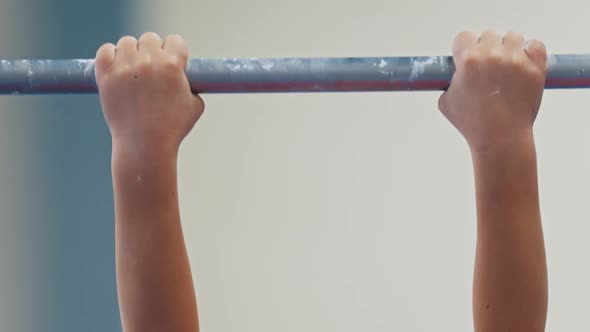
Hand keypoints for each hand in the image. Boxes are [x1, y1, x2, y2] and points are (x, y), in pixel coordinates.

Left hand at [95, 32, 203, 154]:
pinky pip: (105, 51)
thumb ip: (192, 86)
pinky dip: (110, 56)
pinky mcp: (106, 76)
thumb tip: (187, 79)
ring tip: (134, 70)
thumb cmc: (173, 128)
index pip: (175, 40)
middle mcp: (148, 62)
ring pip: (127, 42)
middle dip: (153, 51)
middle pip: (150, 38)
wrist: (145, 145)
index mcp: (172, 66)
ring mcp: (125, 68)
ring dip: (132, 52)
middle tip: (152, 68)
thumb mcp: (195, 106)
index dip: (175, 52)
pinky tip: (117, 67)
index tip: (173, 62)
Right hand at [438, 30, 546, 152]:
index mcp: (468, 61)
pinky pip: (536, 45)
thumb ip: (449, 82)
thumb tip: (454, 75)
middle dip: (486, 49)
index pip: (464, 37)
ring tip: (507, 66)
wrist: (500, 138)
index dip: (463, 48)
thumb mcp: (445, 102)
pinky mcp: (535, 68)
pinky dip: (531, 51)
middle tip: (487, 67)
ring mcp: (516, 61)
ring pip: (513, 37)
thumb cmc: (472, 124)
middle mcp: (492, 56)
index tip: (466, 57)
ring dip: (509, 48)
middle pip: (488, 35)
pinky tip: (524, 63)